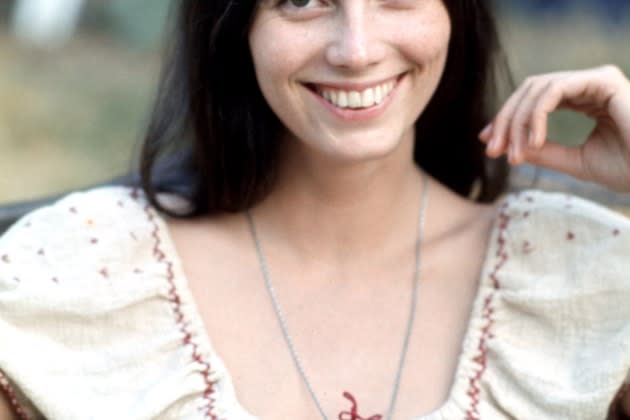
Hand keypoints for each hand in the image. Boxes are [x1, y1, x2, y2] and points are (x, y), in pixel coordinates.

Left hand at [479, 65, 629, 191]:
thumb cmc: (628, 168)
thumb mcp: (575, 162)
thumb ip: (544, 152)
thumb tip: (511, 148)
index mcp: (583, 99)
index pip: (534, 101)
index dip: (507, 120)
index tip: (489, 143)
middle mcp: (587, 85)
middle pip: (529, 91)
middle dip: (506, 120)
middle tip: (492, 149)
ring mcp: (595, 80)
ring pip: (537, 88)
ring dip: (517, 121)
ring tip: (513, 154)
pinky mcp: (602, 81)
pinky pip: (553, 91)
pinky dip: (536, 116)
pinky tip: (533, 143)